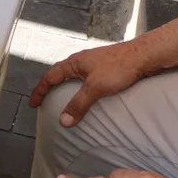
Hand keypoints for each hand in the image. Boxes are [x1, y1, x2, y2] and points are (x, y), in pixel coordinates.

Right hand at [28, 40, 146, 125]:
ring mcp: (92, 63)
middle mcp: (80, 61)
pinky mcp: (104, 66)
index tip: (33, 104)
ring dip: (65, 86)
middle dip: (50, 87)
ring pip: (72, 75)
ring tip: (64, 99)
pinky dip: (79, 86)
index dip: (40, 91)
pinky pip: (85, 77)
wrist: (143, 56)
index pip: (49, 77)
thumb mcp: (96, 88)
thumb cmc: (118, 68)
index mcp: (73, 63)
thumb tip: (63, 121)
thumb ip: (79, 104)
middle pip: (58, 74)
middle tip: (45, 101)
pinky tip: (87, 93)